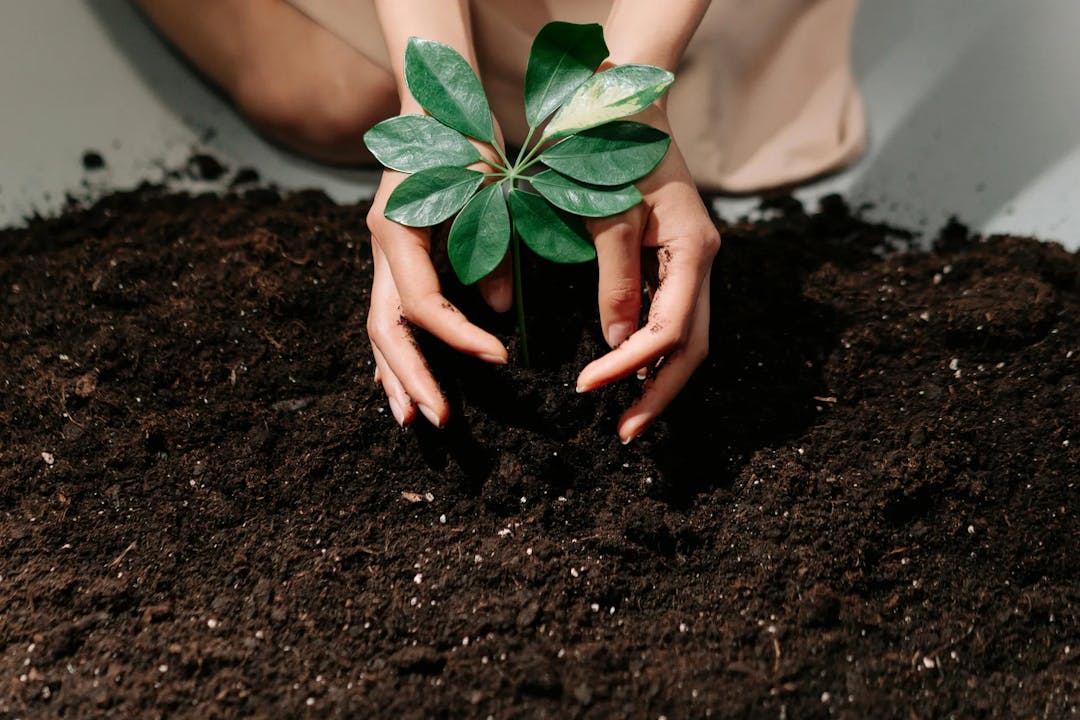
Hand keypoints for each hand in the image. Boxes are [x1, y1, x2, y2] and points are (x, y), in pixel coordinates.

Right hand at [366, 126, 511, 427]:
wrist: (435, 105)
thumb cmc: (465, 140)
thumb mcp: (488, 191)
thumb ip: (493, 249)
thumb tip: (500, 311)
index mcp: (398, 230)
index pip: (423, 304)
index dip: (459, 338)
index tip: (500, 359)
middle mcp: (381, 248)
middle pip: (386, 329)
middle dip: (412, 378)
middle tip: (439, 419)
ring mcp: (382, 256)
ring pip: (379, 329)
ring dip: (396, 376)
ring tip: (412, 419)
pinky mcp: (394, 260)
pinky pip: (389, 316)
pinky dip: (398, 352)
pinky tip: (405, 383)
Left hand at [575, 110, 719, 442]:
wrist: (627, 105)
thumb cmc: (614, 150)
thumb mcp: (609, 214)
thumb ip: (615, 279)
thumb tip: (616, 343)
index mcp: (694, 249)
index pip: (670, 330)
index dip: (630, 365)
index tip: (586, 386)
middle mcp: (703, 262)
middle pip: (693, 347)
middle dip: (659, 393)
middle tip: (624, 433)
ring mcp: (693, 263)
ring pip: (688, 337)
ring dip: (658, 378)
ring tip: (627, 414)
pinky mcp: (676, 261)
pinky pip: (673, 318)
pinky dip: (652, 351)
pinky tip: (629, 372)